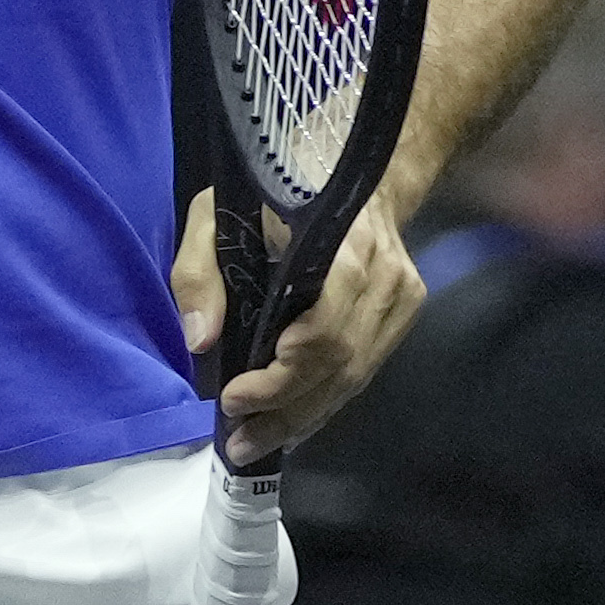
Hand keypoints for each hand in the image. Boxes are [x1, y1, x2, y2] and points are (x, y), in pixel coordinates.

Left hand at [173, 183, 427, 466]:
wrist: (354, 162)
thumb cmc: (276, 183)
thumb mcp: (214, 211)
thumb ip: (199, 271)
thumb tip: (199, 340)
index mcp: (342, 251)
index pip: (322, 336)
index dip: (280, 379)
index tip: (233, 399)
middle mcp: (383, 280)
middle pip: (340, 368)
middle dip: (286, 413)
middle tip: (239, 442)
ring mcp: (401, 296)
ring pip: (357, 376)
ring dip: (306, 416)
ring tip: (259, 440)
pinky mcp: (405, 308)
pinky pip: (367, 367)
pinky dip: (329, 397)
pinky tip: (294, 418)